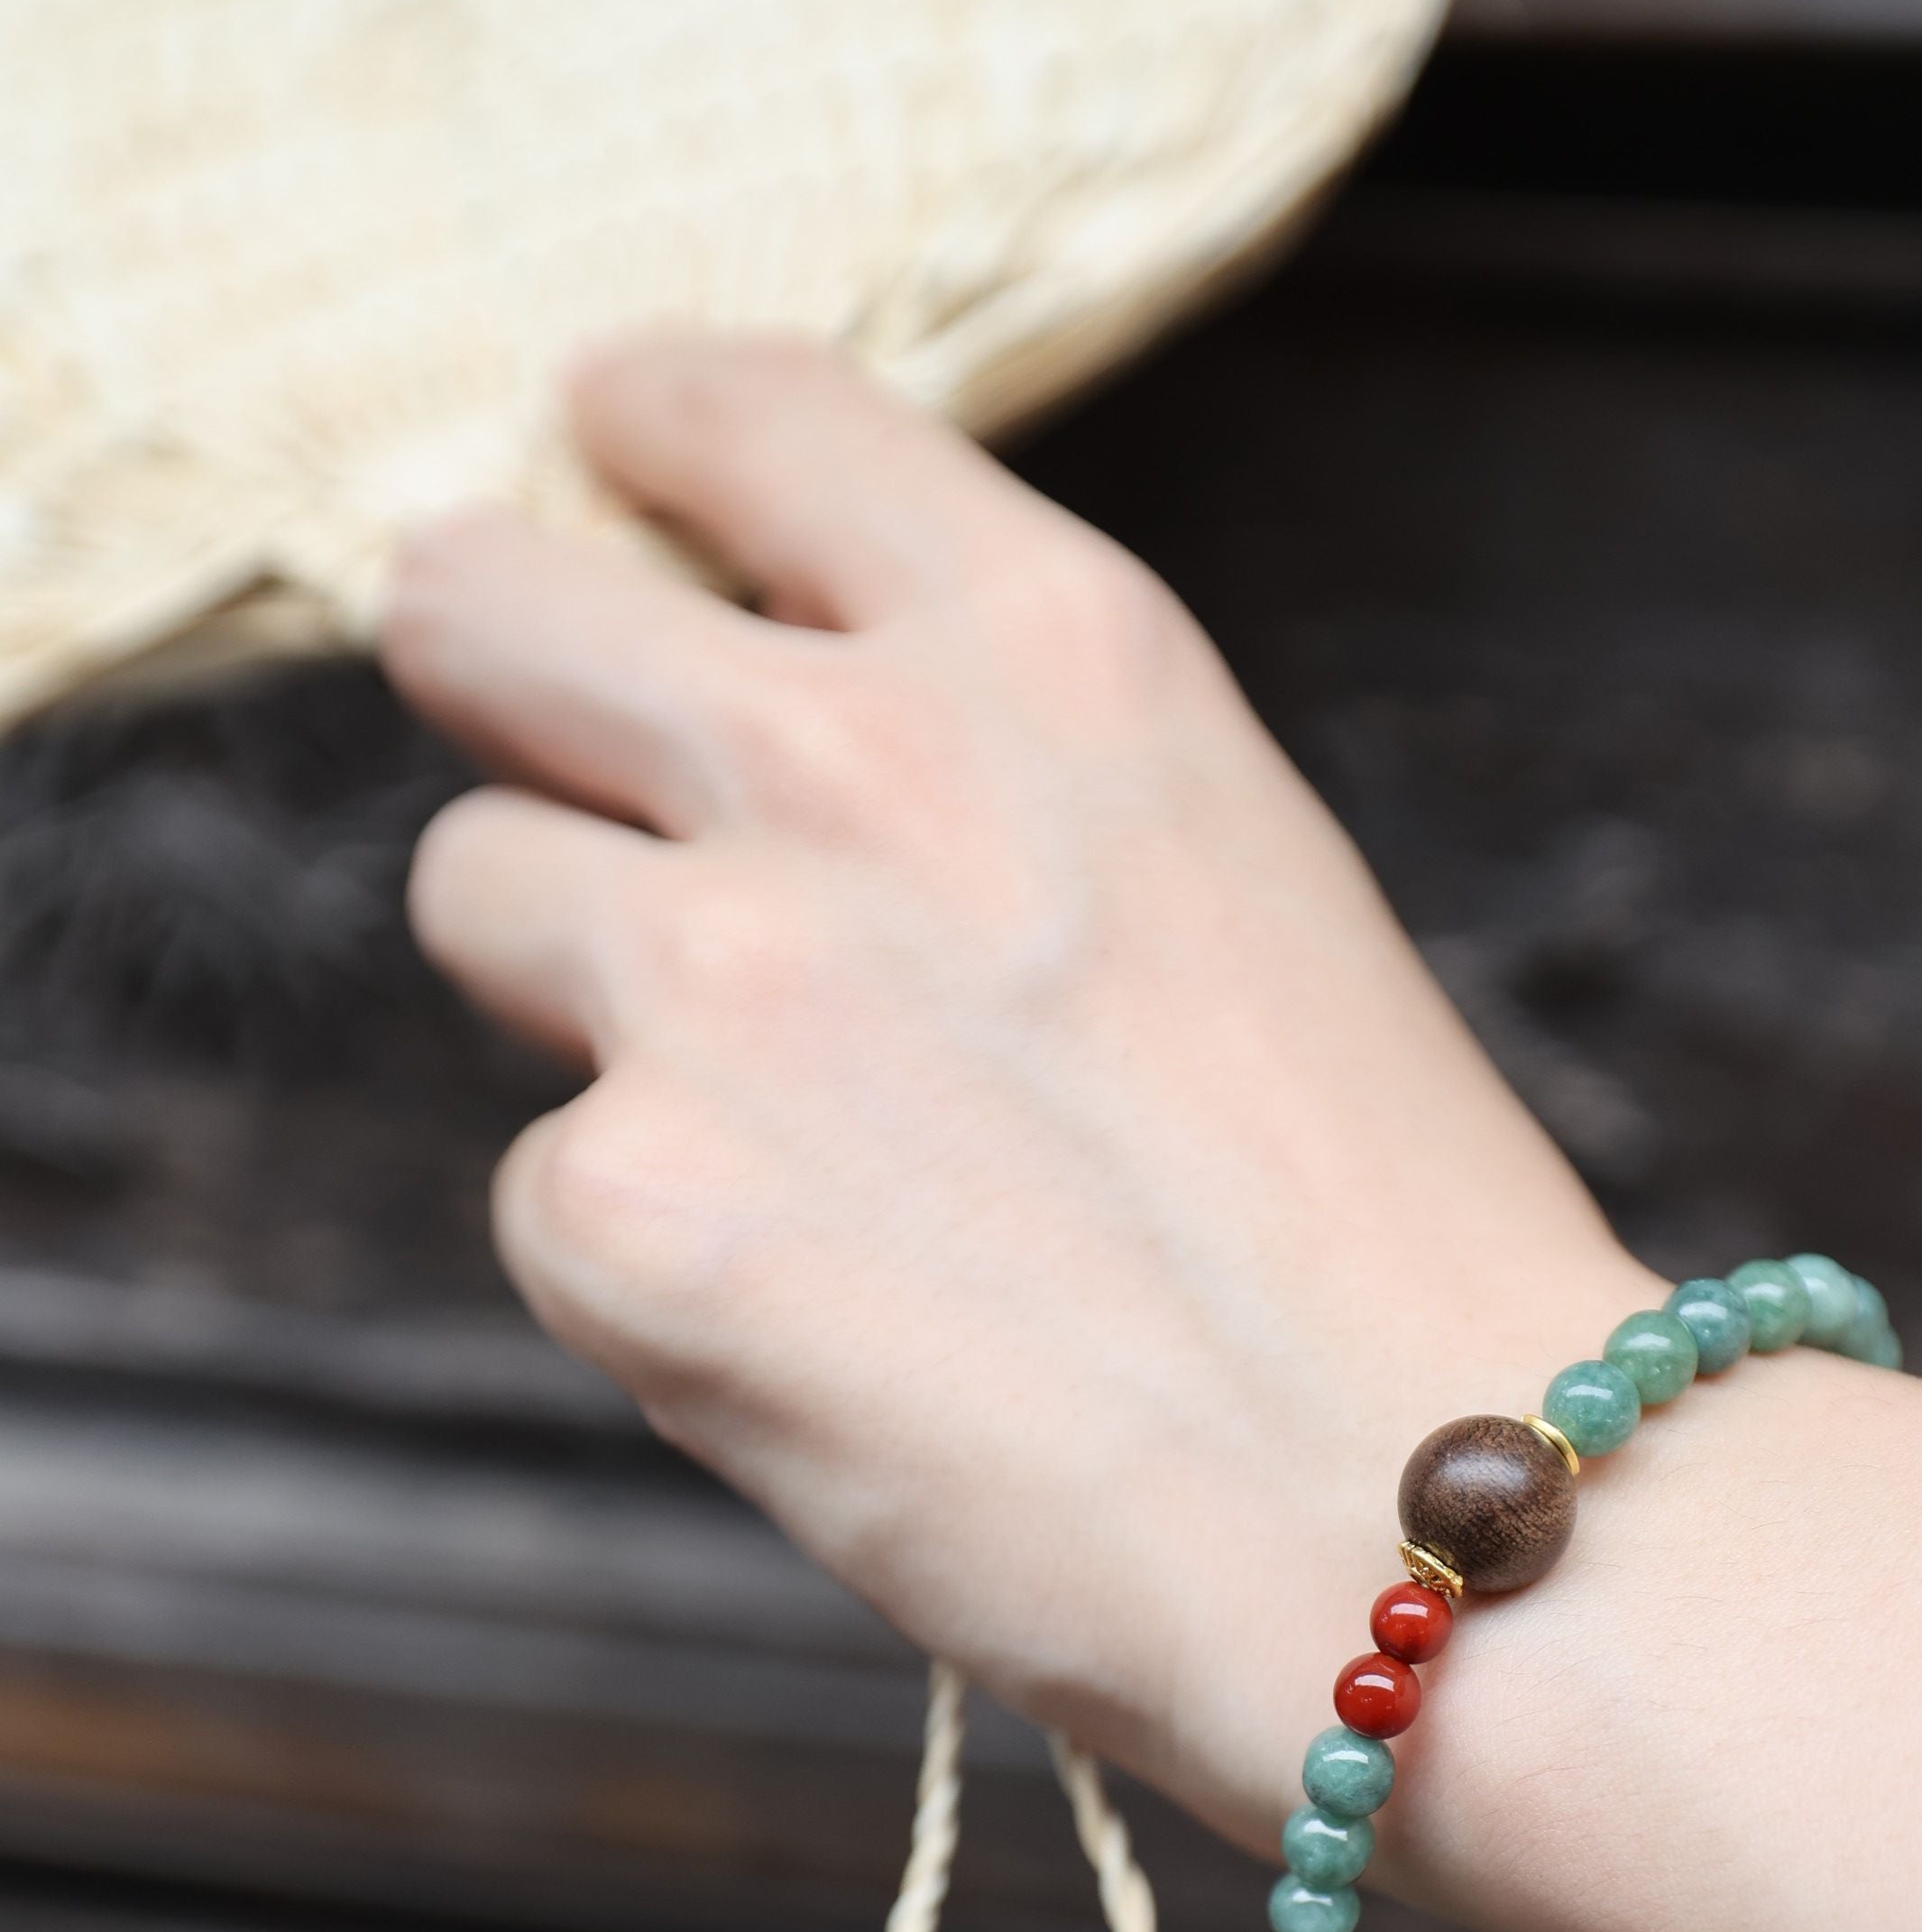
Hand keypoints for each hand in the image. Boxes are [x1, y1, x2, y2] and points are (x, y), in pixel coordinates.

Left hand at [380, 331, 1645, 1848]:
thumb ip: (994, 780)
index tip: (605, 476)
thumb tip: (771, 766)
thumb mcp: (1224, 878)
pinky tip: (831, 1336)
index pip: (734, 411)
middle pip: (481, 606)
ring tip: (778, 1143)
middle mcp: (853, 761)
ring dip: (581, 995)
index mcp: (1048, 648)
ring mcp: (718, 980)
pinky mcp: (630, 1209)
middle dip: (493, 672)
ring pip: (476, 894)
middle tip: (545, 767)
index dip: (635, 438)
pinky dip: (652, 1258)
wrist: (1435, 1521)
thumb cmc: (1378, 1248)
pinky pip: (546, 1186)